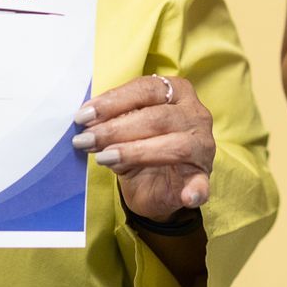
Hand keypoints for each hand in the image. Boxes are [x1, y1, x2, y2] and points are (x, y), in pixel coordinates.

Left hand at [72, 75, 214, 222]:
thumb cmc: (139, 145)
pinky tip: (186, 196)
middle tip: (85, 140)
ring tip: (104, 159)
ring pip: (174, 146)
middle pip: (157, 117)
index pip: (146, 89)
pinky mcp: (203, 177)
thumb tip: (86, 123)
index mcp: (177, 92)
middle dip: (116, 129)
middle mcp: (195, 114)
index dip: (113, 101)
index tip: (83, 116)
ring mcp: (203, 146)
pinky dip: (196, 190)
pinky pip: (201, 184)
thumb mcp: (122, 130)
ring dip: (135, 153)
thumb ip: (111, 122)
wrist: (153, 185)